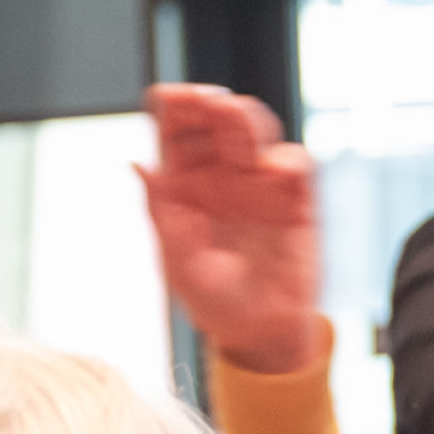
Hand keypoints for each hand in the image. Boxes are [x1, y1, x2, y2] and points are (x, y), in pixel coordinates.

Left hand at [136, 83, 324, 375]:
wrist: (262, 336)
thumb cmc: (215, 303)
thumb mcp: (179, 266)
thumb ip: (162, 215)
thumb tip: (138, 166)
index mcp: (185, 183)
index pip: (176, 130)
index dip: (173, 106)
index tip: (169, 98)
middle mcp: (222, 175)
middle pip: (216, 119)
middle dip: (210, 103)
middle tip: (209, 102)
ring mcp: (260, 183)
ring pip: (255, 129)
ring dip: (246, 117)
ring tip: (235, 115)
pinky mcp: (295, 200)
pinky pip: (295, 164)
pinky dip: (286, 159)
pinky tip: (272, 170)